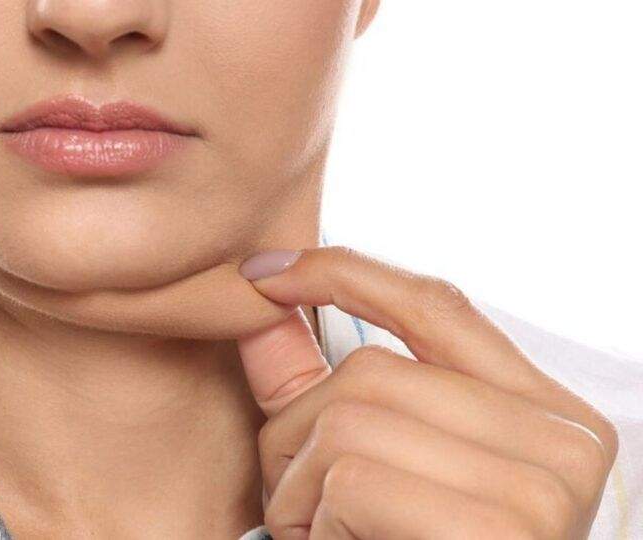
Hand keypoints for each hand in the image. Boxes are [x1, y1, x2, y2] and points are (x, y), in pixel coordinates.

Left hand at [236, 246, 618, 538]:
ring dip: (299, 483)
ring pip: (350, 416)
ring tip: (322, 530)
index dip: (344, 274)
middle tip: (300, 499)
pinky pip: (352, 478)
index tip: (267, 274)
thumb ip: (312, 386)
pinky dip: (315, 518)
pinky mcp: (500, 530)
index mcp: (545, 415)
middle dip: (298, 431)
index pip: (437, 305)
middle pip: (371, 370)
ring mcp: (542, 487)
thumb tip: (262, 304)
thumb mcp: (361, 465)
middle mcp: (563, 441)